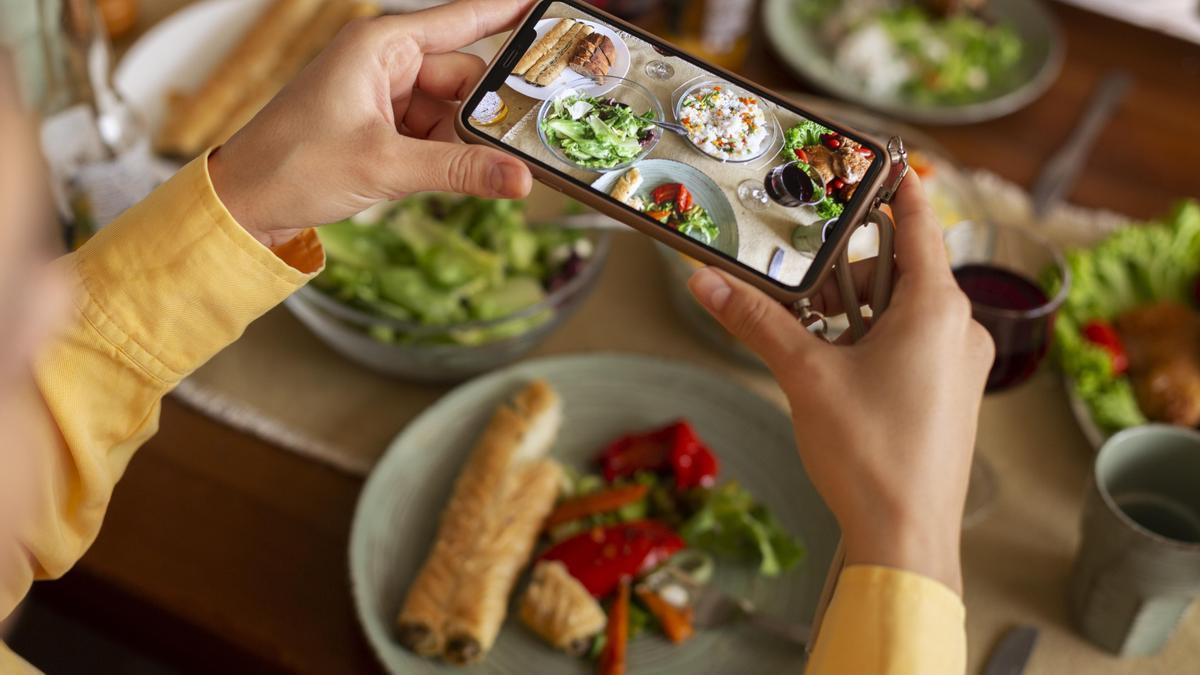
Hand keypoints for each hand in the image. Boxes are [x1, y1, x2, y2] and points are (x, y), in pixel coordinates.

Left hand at [208, 0, 534, 247]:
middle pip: (465, 76)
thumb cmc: (293, 164)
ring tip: (494, 169)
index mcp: (382, 46)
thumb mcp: (385, 166)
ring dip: (468, 142)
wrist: (244, 202)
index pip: (463, 19)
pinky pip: (434, 134)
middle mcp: (386, 63)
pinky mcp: (383, 127)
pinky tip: (460, 176)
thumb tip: (519, 178)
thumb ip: (459, 171)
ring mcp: (385, 96)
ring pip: (453, 111)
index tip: (551, 9)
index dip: (509, 13)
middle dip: (492, 111)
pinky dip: (448, 155)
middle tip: (531, 140)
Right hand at [687, 174, 993, 592]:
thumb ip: (756, 321)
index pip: (919, 220)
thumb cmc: (869, 454)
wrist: (906, 537)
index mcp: (937, 306)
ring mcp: (959, 364)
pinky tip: (836, 364)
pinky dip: (873, 337)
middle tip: (800, 279)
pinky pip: (912, 342)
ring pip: (905, 308)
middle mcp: (961, 327)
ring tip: (811, 330)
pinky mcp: (950, 394)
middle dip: (848, 267)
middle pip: (902, 267)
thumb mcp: (804, 376)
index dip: (894, 185)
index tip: (869, 158)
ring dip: (856, 307)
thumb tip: (705, 280)